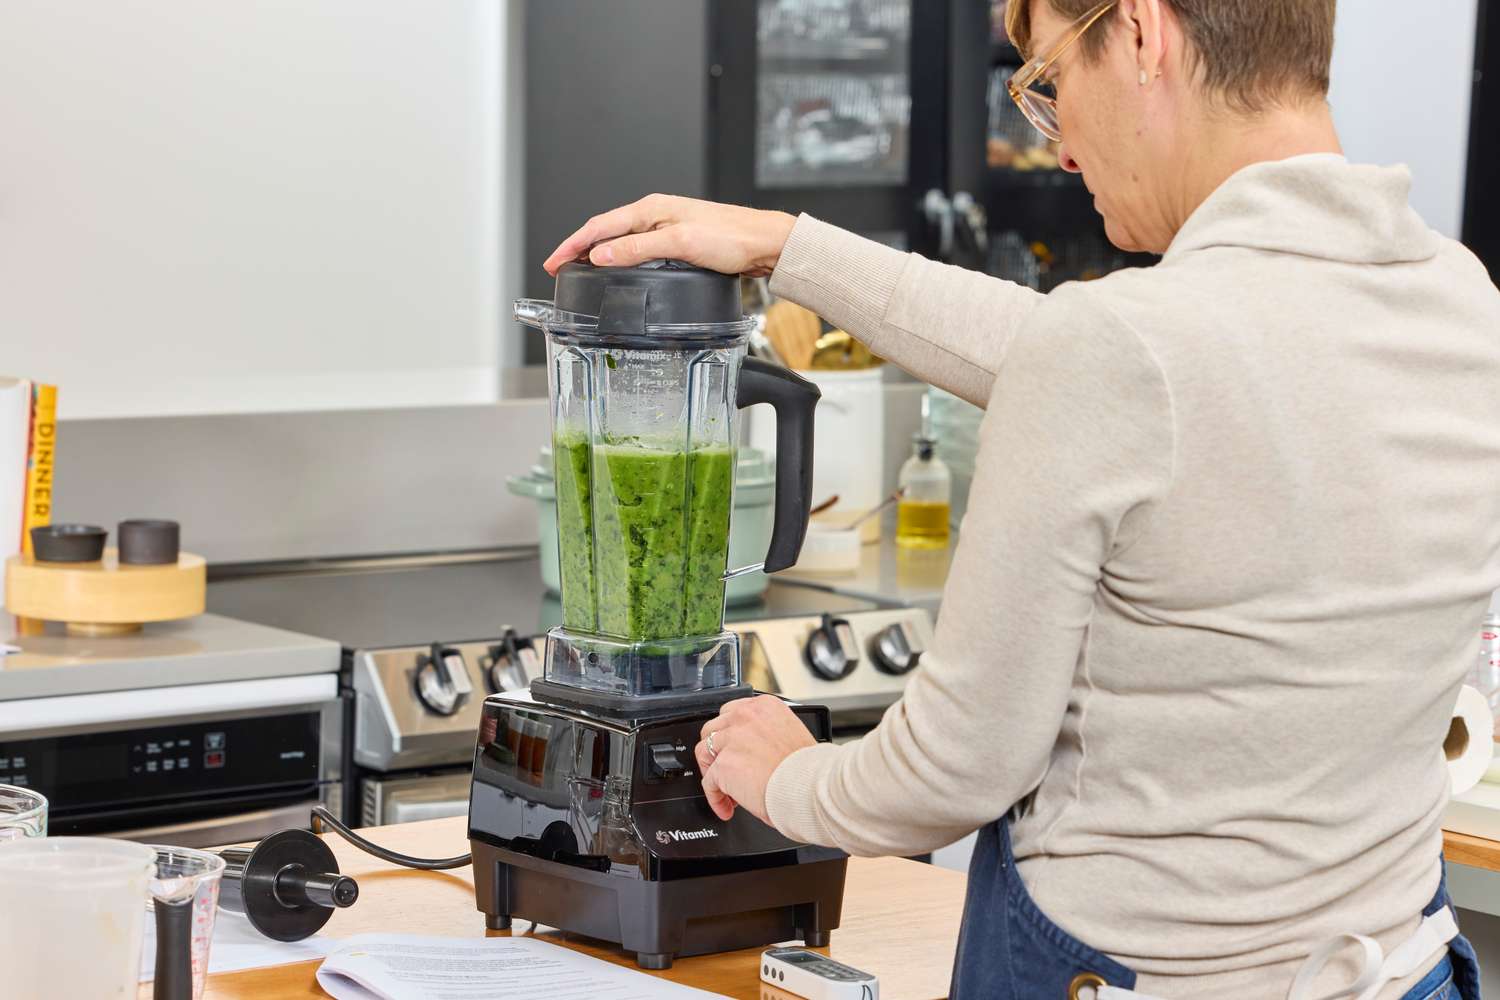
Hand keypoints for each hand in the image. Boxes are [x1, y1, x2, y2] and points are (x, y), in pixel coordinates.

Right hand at [543, 194, 796, 277]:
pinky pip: (638, 248)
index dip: (573, 245)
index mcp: (652, 209)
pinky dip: (621, 258)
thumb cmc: (732, 238)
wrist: (765, 243)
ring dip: (599, 253)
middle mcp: (657, 214)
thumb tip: (602, 255)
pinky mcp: (678, 241)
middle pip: (606, 231)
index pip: (600, 226)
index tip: (554, 261)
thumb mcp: (680, 243)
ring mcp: (667, 226)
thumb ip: (639, 249)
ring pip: (621, 240)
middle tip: (559, 267)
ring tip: (582, 269)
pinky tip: (620, 269)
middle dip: (579, 248)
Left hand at [694, 695, 815, 824]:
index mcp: (764, 707)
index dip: (730, 735)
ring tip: (724, 789)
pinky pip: (708, 782)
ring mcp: (732, 739)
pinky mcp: (724, 764)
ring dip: (712, 772)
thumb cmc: (809, 770)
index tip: (734, 749)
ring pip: (704, 752)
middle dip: (717, 751)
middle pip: (713, 729)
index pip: (733, 713)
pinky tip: (727, 807)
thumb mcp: (791, 735)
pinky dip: (715, 797)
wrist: (810, 787)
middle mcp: (746, 717)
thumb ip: (768, 734)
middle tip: (727, 769)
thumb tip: (756, 751)